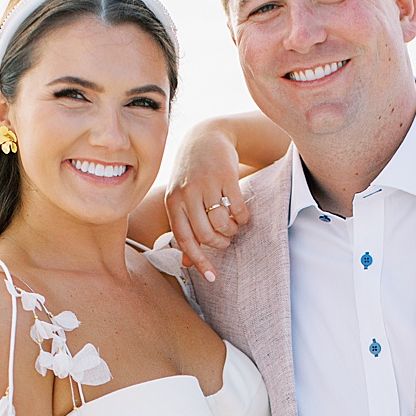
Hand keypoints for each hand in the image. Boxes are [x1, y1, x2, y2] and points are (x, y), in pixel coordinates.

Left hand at [164, 121, 250, 283]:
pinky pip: (238, 208)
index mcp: (172, 202)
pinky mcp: (226, 176)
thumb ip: (183, 228)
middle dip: (219, 244)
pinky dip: (243, 218)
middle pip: (205, 234)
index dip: (198, 260)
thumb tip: (185, 264)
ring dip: (231, 231)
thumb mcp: (180, 199)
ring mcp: (206, 184)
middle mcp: (186, 194)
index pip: (184, 239)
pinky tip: (242, 217)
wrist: (205, 138)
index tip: (212, 277)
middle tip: (225, 242)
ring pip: (222, 223)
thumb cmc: (190, 174)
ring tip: (233, 228)